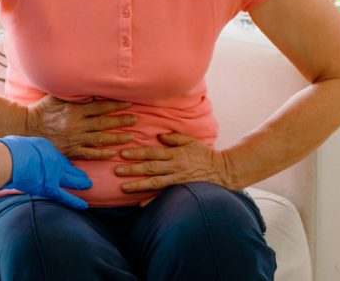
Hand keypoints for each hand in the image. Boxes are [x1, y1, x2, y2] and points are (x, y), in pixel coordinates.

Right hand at [0, 136, 92, 209]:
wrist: (9, 158)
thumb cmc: (8, 150)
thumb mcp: (19, 143)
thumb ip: (22, 151)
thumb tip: (13, 153)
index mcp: (46, 147)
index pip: (58, 158)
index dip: (64, 164)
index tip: (68, 167)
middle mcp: (54, 159)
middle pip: (68, 167)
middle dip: (76, 172)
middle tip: (84, 174)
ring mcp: (54, 173)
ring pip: (72, 180)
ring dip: (81, 183)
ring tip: (89, 185)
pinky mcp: (50, 187)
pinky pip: (65, 196)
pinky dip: (75, 201)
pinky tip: (84, 206)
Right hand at [26, 96, 137, 158]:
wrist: (26, 128)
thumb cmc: (41, 110)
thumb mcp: (56, 97)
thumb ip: (73, 94)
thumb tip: (91, 91)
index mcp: (74, 109)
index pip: (100, 107)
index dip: (115, 106)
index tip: (129, 104)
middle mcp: (77, 124)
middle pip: (103, 122)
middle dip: (120, 121)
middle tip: (135, 119)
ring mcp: (74, 138)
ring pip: (99, 138)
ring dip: (116, 137)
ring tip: (130, 136)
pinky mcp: (70, 150)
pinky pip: (89, 153)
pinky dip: (101, 153)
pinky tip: (112, 153)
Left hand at [115, 133, 232, 205]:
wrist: (222, 171)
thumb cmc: (204, 154)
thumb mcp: (190, 141)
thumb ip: (174, 138)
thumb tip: (158, 135)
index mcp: (175, 154)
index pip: (153, 153)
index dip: (138, 153)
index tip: (123, 153)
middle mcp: (174, 167)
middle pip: (150, 168)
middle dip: (133, 169)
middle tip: (117, 170)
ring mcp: (177, 180)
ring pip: (154, 183)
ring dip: (138, 185)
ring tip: (123, 187)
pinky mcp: (181, 190)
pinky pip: (165, 196)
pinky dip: (153, 201)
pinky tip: (140, 205)